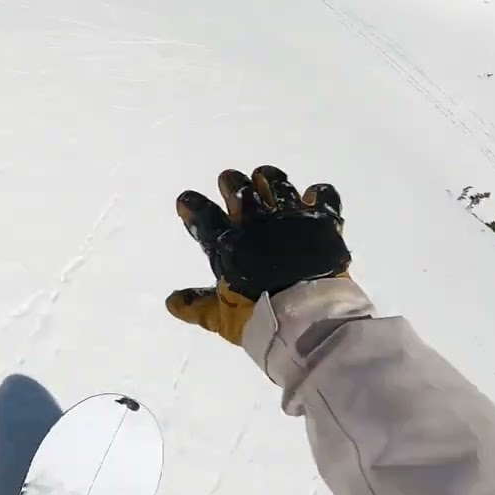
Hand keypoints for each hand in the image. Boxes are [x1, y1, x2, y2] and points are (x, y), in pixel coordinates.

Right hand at [166, 166, 349, 344]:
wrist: (308, 316)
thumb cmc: (260, 318)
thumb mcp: (223, 318)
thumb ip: (198, 306)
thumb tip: (171, 302)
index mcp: (230, 246)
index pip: (204, 219)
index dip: (192, 207)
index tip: (186, 200)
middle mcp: (257, 225)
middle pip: (240, 192)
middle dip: (231, 184)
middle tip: (229, 180)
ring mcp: (290, 219)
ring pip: (277, 185)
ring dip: (268, 178)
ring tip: (264, 176)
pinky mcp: (321, 221)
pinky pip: (323, 197)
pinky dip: (319, 194)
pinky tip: (314, 194)